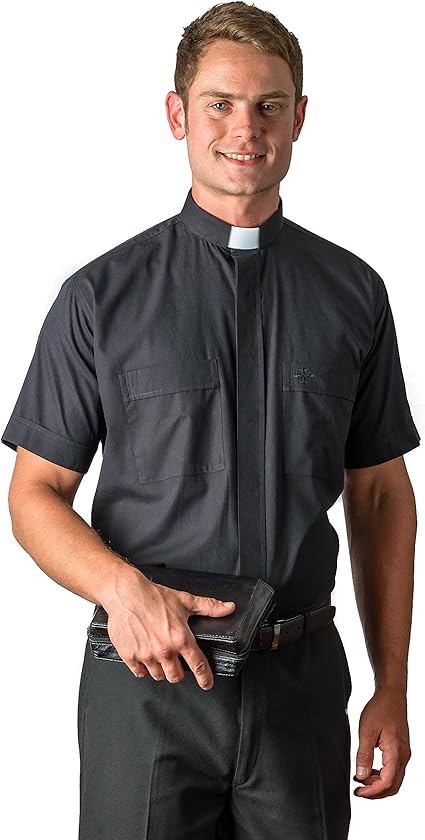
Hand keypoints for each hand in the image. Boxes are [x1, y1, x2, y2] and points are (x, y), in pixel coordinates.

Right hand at [103, 565, 235, 689]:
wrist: (126, 593)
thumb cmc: (153, 596)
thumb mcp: (185, 600)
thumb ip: (209, 607)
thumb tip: (228, 608)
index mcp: (180, 638)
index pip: (199, 666)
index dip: (206, 678)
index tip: (207, 683)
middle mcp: (164, 649)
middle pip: (176, 677)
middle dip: (179, 672)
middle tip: (176, 662)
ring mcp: (146, 655)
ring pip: (158, 676)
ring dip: (161, 670)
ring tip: (159, 657)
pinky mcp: (130, 656)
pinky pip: (140, 673)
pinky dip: (143, 668)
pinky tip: (145, 657)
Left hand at [353, 686, 410, 798]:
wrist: (391, 694)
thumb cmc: (381, 708)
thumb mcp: (367, 731)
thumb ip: (364, 755)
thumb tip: (361, 776)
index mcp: (395, 752)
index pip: (386, 783)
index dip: (372, 792)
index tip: (358, 792)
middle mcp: (403, 755)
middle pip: (393, 786)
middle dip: (375, 792)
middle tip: (359, 790)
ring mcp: (403, 753)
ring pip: (394, 779)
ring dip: (378, 784)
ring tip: (361, 780)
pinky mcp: (400, 749)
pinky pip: (393, 769)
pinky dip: (382, 775)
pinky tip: (369, 770)